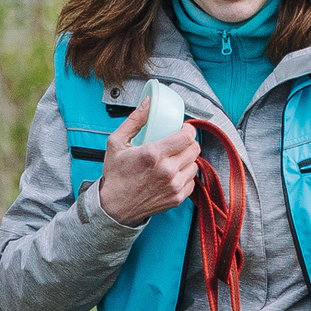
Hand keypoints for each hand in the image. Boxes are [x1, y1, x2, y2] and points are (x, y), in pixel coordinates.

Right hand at [98, 102, 200, 226]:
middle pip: (194, 149)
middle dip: (189, 143)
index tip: (183, 129)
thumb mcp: (116, 143)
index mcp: (153, 155)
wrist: (115, 207)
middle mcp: (167, 171)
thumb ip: (134, 121)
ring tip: (175, 158)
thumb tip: (147, 103)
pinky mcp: (177, 198)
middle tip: (179, 143)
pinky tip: (173, 173)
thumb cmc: (115, 176)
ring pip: (195, 165)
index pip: (187, 137)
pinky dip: (185, 176)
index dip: (188, 130)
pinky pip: (192, 181)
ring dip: (187, 159)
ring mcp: (174, 186)